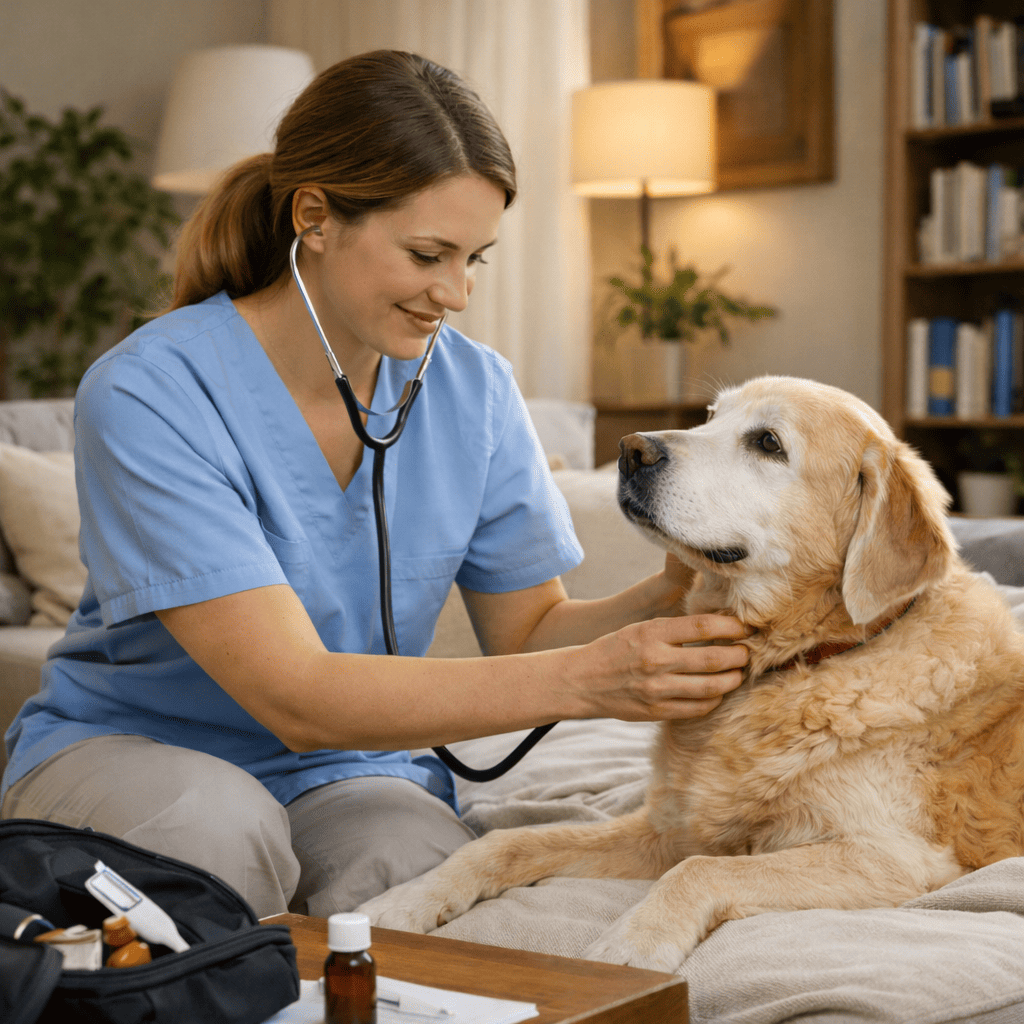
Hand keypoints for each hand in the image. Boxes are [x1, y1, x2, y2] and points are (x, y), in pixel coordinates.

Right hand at [566, 614, 749, 721]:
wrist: (581, 680)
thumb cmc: (614, 649)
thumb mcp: (640, 629)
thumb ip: (674, 629)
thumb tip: (717, 624)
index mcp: (651, 633)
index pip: (703, 626)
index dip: (732, 626)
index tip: (746, 627)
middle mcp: (655, 660)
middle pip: (712, 658)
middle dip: (739, 655)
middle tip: (748, 652)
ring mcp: (656, 689)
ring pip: (710, 687)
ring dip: (732, 680)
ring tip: (738, 673)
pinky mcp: (656, 711)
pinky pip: (697, 708)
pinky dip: (713, 699)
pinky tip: (717, 692)